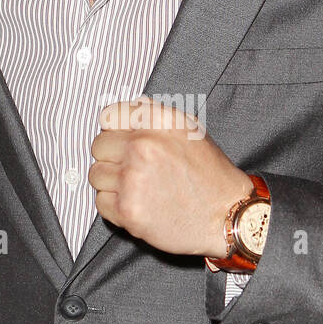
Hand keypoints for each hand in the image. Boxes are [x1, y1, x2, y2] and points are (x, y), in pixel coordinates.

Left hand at [89, 96, 253, 257]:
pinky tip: (138, 204)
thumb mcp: (191, 130)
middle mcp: (144, 145)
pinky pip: (101, 202)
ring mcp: (133, 178)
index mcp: (159, 121)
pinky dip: (115, 206)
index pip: (109, 115)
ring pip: (96, 174)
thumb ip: (156, 116)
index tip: (119, 141)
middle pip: (99, 145)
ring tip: (138, 188)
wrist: (226, 216)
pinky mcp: (128, 209)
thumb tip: (130, 107)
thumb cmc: (211, 176)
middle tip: (133, 169)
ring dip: (112, 183)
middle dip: (112, 158)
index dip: (113, 130)